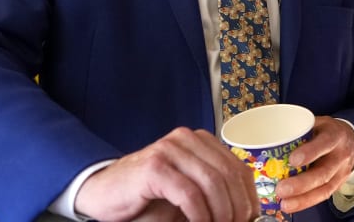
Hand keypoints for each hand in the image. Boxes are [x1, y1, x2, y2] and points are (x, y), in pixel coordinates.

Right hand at [74, 127, 258, 221]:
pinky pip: (189, 193)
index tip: (250, 218)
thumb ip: (214, 193)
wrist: (104, 193)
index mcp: (199, 141)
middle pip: (228, 175)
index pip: (238, 168)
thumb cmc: (147, 196)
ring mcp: (169, 150)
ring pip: (212, 183)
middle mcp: (185, 139)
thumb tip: (246, 212)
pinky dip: (199, 215)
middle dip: (237, 208)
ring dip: (220, 214)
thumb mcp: (188, 192)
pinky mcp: (154, 167)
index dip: (249, 197)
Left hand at [274, 116, 353, 213]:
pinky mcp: (337, 185)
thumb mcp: (317, 122)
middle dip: (301, 184)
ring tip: (284, 203)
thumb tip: (271, 134)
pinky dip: (305, 202)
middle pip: (323, 173)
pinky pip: (322, 196)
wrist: (351, 141)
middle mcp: (340, 155)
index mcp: (334, 135)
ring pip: (323, 188)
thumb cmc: (327, 131)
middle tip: (281, 189)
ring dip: (302, 199)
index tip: (292, 160)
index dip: (310, 152)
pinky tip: (291, 205)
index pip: (325, 143)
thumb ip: (299, 128)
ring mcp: (340, 173)